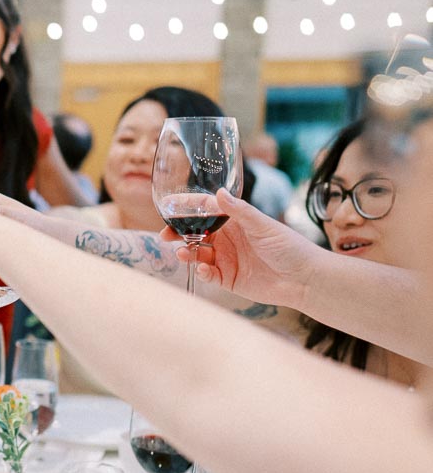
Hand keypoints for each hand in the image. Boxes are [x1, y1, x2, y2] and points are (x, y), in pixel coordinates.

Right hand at [163, 189, 321, 306]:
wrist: (305, 279)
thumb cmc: (290, 247)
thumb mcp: (263, 225)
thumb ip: (239, 211)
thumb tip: (218, 193)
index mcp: (235, 222)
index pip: (205, 211)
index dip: (186, 208)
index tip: (168, 205)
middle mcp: (227, 239)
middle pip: (194, 233)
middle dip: (178, 234)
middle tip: (166, 236)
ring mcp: (226, 259)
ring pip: (197, 254)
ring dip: (187, 253)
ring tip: (184, 254)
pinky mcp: (227, 279)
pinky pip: (207, 274)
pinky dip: (201, 272)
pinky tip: (203, 269)